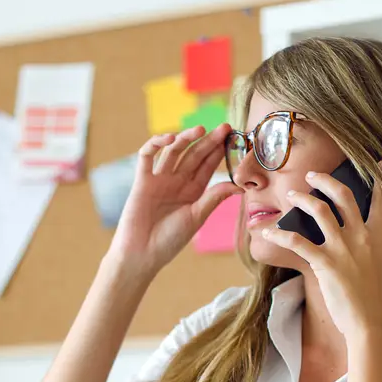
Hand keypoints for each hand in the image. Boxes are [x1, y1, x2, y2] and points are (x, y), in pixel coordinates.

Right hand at [108, 123, 241, 275]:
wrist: (142, 254)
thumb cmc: (170, 240)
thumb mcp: (197, 216)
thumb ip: (214, 197)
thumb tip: (240, 185)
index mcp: (191, 191)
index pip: (207, 166)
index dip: (218, 151)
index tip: (233, 138)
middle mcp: (176, 182)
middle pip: (193, 155)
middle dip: (208, 141)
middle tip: (225, 127)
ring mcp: (159, 179)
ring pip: (173, 151)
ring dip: (185, 139)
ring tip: (200, 130)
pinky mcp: (142, 180)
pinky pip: (146, 157)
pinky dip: (155, 144)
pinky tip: (169, 139)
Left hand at [262, 161, 381, 340]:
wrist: (369, 321)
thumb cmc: (374, 298)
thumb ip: (380, 245)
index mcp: (379, 236)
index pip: (381, 200)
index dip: (379, 179)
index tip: (377, 163)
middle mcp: (361, 236)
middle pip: (343, 195)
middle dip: (325, 181)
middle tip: (311, 175)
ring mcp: (343, 248)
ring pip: (319, 210)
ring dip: (301, 199)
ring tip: (290, 195)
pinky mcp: (325, 262)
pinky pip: (297, 241)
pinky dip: (279, 234)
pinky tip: (268, 232)